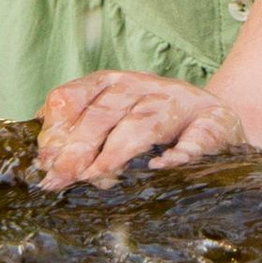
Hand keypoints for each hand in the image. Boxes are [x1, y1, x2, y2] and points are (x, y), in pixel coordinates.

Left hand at [35, 70, 251, 189]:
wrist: (217, 121)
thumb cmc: (155, 127)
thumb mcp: (113, 121)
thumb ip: (80, 136)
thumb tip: (44, 162)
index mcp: (112, 84)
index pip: (75, 96)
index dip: (57, 128)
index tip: (45, 160)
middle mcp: (144, 87)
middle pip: (106, 111)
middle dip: (80, 145)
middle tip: (62, 178)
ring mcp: (181, 102)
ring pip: (145, 121)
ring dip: (119, 150)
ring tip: (99, 177)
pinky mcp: (215, 122)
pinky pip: (198, 136)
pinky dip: (180, 152)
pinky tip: (163, 167)